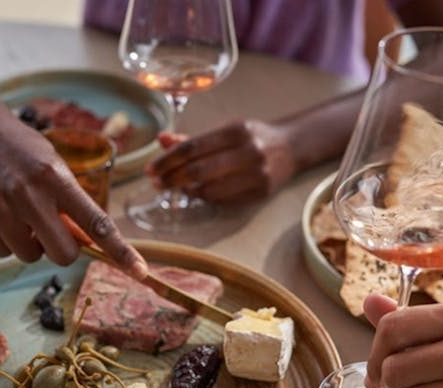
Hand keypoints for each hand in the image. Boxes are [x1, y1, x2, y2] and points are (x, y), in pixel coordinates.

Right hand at [0, 98, 145, 277]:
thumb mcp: (51, 164)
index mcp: (55, 177)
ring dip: (29, 244)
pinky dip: (2, 240)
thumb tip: (84, 242)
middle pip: (63, 253)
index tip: (140, 271)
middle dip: (62, 250)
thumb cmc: (18, 146)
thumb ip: (69, 201)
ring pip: (28, 256)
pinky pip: (0, 252)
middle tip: (51, 231)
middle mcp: (28, 194)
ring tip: (17, 213)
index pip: (97, 223)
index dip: (120, 251)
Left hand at [146, 120, 294, 203]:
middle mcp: (248, 152)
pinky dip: (205, 197)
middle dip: (172, 178)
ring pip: (210, 189)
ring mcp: (256, 175)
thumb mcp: (225, 131)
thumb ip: (193, 139)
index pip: (193, 147)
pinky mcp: (260, 193)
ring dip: (187, 190)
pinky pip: (223, 200)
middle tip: (156, 183)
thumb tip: (161, 140)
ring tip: (174, 186)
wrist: (291, 148)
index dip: (168, 160)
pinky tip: (196, 192)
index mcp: (236, 131)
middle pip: (199, 170)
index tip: (151, 168)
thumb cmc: (252, 138)